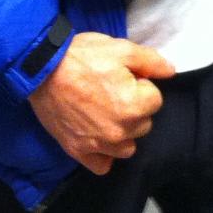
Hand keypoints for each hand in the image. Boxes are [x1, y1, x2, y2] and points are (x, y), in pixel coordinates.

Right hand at [28, 33, 172, 174]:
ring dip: (123, 131)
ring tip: (106, 111)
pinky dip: (104, 153)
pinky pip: (103, 164)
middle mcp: (120, 130)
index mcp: (134, 105)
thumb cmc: (81, 56)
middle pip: (144, 123)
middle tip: (112, 89)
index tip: (123, 76)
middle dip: (134, 106)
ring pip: (127, 146)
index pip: (155, 99)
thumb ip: (150, 61)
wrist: (41, 68)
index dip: (140, 83)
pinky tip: (98, 135)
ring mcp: (99, 144)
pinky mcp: (79, 151)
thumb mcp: (120, 48)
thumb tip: (171, 71)